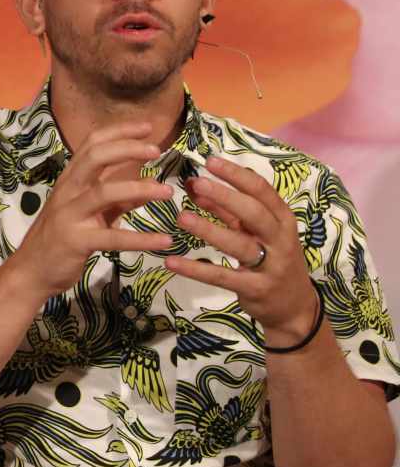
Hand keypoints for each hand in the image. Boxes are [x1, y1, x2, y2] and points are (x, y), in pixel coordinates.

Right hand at [12, 122, 175, 296]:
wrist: (32, 269)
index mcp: (70, 180)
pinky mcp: (76, 241)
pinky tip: (164, 240)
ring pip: (104, 192)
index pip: (92, 144)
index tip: (147, 127)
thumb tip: (147, 187)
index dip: (120, 132)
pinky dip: (141, 239)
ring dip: (139, 189)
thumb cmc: (60, 238)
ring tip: (166, 192)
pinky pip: (112, 237)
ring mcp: (70, 214)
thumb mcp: (91, 214)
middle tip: (156, 149)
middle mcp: (68, 191)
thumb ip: (117, 200)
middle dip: (126, 148)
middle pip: (95, 157)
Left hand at [169, 155, 316, 344]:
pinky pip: (222, 277)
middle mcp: (280, 240)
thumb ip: (228, 211)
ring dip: (209, 229)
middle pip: (254, 213)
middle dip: (226, 196)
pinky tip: (172, 262)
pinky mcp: (255, 289)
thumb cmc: (272, 258)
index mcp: (282, 220)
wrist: (294, 305)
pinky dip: (197, 269)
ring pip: (239, 244)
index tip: (210, 161)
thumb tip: (196, 187)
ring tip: (181, 217)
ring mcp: (270, 266)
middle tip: (197, 182)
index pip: (262, 191)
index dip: (236, 175)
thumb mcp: (256, 232)